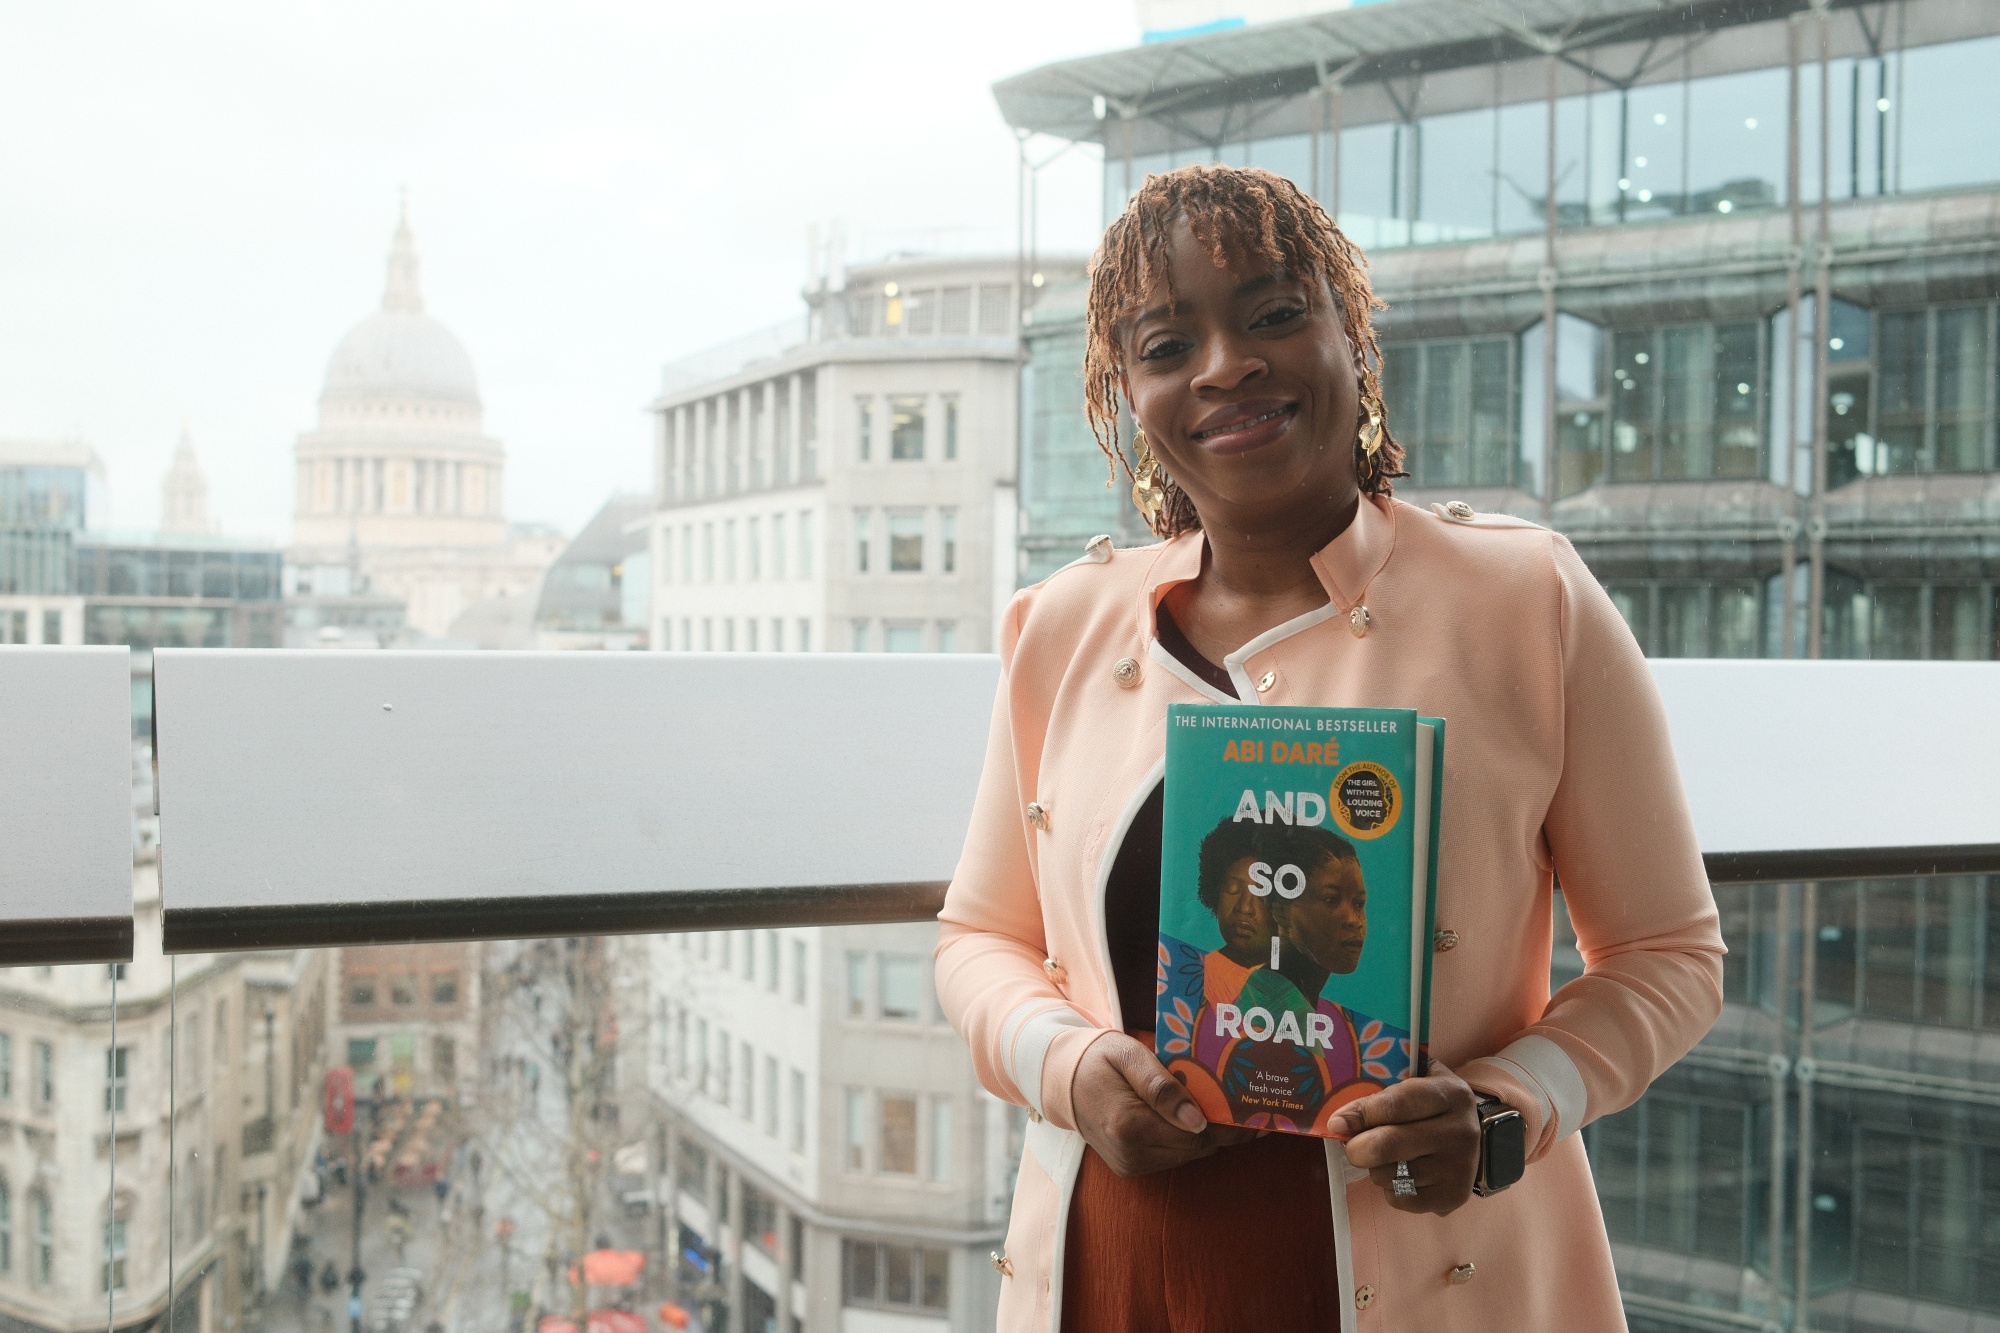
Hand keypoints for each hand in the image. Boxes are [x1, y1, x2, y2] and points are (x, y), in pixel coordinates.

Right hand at [1070, 1032, 1259, 1176]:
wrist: (1061, 1080)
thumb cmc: (1098, 1057)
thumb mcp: (1128, 1055)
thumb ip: (1161, 1086)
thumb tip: (1197, 1120)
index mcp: (1128, 1124)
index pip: (1195, 1133)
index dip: (1230, 1126)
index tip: (1260, 1116)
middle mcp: (1130, 1153)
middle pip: (1197, 1147)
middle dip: (1226, 1129)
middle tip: (1255, 1108)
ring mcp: (1129, 1164)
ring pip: (1189, 1155)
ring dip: (1209, 1135)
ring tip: (1232, 1111)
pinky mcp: (1130, 1167)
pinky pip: (1174, 1156)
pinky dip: (1190, 1140)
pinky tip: (1200, 1120)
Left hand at [1332, 1061, 1481, 1214]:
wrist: (1481, 1141)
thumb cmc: (1436, 1104)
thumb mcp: (1422, 1077)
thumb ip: (1386, 1078)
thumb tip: (1342, 1100)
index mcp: (1450, 1094)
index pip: (1395, 1104)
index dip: (1360, 1113)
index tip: (1336, 1122)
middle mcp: (1459, 1131)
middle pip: (1386, 1146)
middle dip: (1356, 1148)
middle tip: (1351, 1146)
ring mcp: (1458, 1168)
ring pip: (1389, 1175)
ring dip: (1375, 1168)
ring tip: (1385, 1156)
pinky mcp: (1452, 1196)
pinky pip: (1400, 1199)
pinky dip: (1390, 1188)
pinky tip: (1401, 1174)